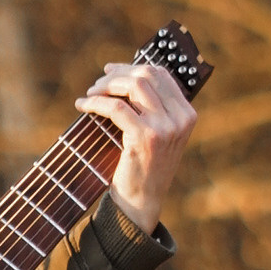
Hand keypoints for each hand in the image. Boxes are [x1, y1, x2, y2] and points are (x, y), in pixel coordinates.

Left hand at [78, 56, 196, 234]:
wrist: (141, 202)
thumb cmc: (144, 168)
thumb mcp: (157, 135)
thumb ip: (152, 108)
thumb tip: (125, 75)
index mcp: (187, 114)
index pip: (161, 74)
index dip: (132, 67)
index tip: (110, 71)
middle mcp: (180, 118)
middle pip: (147, 75)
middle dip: (117, 74)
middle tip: (97, 83)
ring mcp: (165, 127)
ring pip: (133, 86)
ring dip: (106, 86)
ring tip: (89, 94)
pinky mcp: (146, 137)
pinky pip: (116, 107)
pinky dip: (96, 103)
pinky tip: (83, 106)